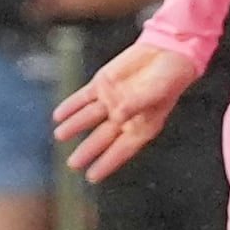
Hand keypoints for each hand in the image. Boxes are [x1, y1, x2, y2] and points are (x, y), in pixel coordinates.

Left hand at [54, 43, 199, 181]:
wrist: (166, 52)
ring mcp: (111, 101)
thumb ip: (136, 104)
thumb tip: (117, 115)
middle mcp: (124, 117)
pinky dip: (71, 106)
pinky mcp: (103, 85)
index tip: (92, 176)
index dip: (107, 163)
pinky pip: (83, 98)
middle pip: (102, 137)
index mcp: (142, 126)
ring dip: (74, 127)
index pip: (121, 149)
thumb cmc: (170, 77)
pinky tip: (59, 115)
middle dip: (87, 150)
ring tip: (60, 136)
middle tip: (73, 164)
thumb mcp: (157, 93)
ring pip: (89, 118)